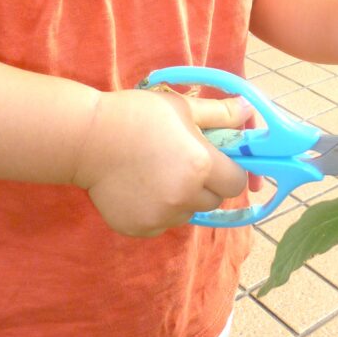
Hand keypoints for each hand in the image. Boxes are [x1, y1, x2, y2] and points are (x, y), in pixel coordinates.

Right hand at [72, 88, 252, 236]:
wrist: (86, 138)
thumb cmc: (138, 115)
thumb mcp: (183, 107)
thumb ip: (220, 114)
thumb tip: (250, 112)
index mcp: (201, 165)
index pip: (236, 182)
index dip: (230, 171)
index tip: (218, 160)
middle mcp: (185, 196)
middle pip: (213, 200)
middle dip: (206, 184)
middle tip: (184, 162)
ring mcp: (161, 216)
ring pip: (187, 212)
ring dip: (182, 198)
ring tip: (157, 172)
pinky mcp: (140, 228)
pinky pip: (162, 223)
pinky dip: (158, 210)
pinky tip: (140, 187)